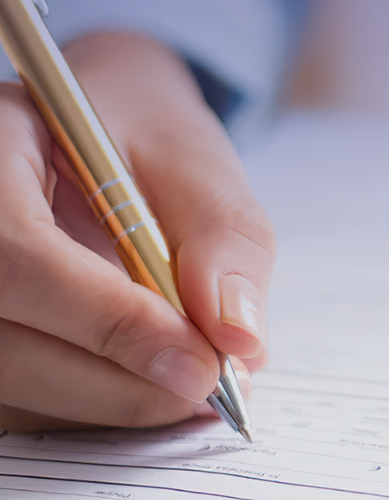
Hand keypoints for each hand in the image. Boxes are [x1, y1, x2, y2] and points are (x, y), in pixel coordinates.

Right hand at [0, 32, 273, 431]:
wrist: (105, 121)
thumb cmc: (141, 126)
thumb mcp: (192, 156)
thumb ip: (220, 235)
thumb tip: (236, 335)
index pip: (19, 251)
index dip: (106, 317)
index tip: (198, 359)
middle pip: (6, 335)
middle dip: (115, 378)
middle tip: (206, 385)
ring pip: (13, 372)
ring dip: (107, 396)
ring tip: (186, 379)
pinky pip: (27, 380)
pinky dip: (92, 394)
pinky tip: (147, 376)